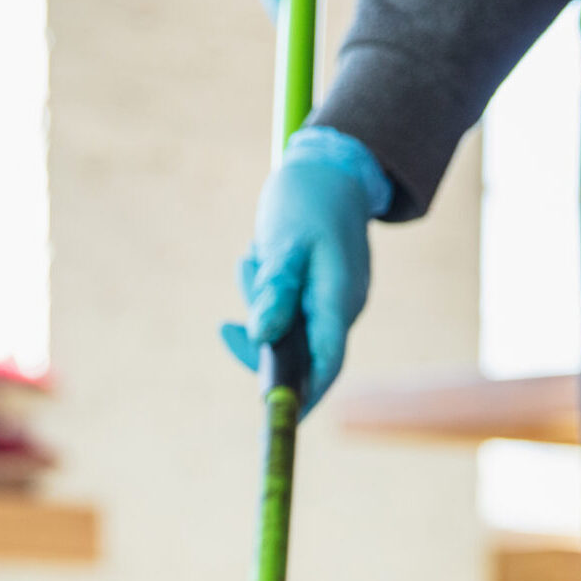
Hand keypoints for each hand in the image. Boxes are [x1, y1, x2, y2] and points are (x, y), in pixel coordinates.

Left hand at [219, 128, 390, 414]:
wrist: (332, 164)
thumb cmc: (307, 198)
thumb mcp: (283, 242)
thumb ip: (274, 291)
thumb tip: (260, 337)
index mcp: (339, 298)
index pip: (324, 364)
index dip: (301, 396)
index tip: (272, 415)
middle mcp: (341, 307)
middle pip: (300, 352)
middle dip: (262, 334)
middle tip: (239, 296)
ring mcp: (333, 301)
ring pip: (288, 327)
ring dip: (260, 301)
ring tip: (254, 256)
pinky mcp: (321, 291)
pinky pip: (289, 308)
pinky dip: (267, 291)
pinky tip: (260, 256)